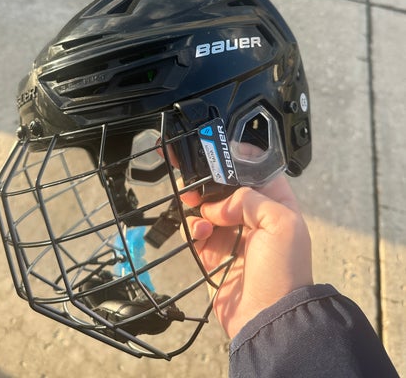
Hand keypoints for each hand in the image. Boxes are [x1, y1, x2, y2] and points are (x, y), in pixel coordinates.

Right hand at [183, 175, 312, 338]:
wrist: (267, 318)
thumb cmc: (283, 272)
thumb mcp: (281, 225)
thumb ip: (251, 200)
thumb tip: (219, 204)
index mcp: (275, 204)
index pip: (255, 171)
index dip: (237, 162)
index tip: (218, 157)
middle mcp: (253, 216)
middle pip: (225, 187)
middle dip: (209, 182)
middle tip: (196, 183)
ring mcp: (231, 234)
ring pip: (207, 205)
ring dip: (197, 203)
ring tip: (196, 209)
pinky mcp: (212, 253)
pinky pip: (195, 230)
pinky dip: (192, 227)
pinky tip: (200, 232)